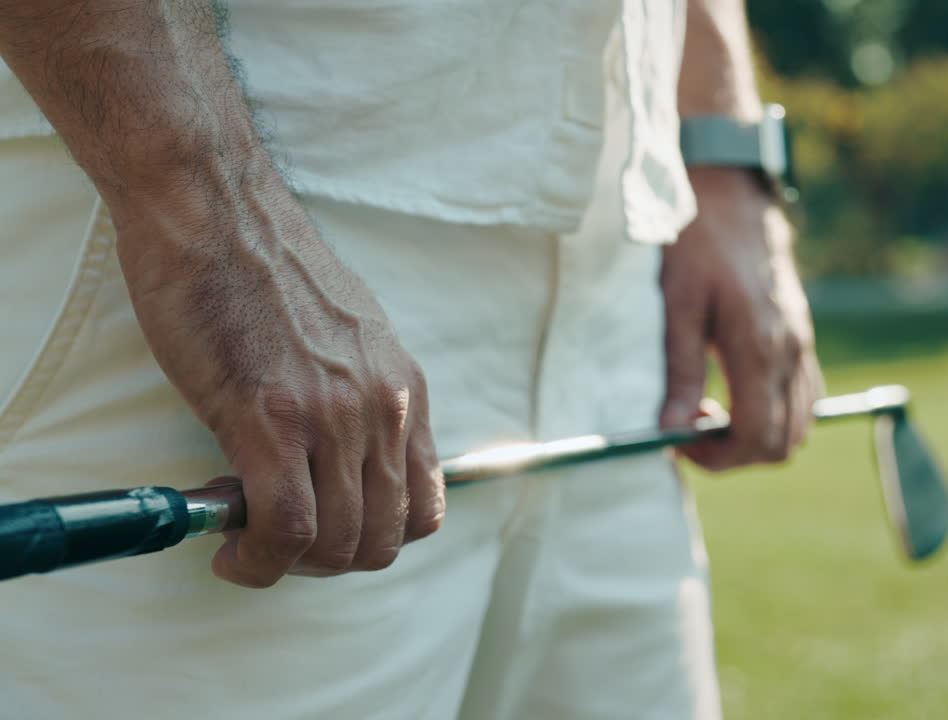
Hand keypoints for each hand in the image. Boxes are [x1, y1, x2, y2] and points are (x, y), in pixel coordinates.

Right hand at [113, 162, 444, 587]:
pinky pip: (286, 528)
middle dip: (328, 560)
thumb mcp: (348, 334)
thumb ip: (358, 395)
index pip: (425, 508)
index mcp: (404, 390)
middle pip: (383, 539)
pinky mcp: (272, 419)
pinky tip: (229, 548)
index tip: (325, 528)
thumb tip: (340, 454)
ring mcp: (333, 416)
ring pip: (337, 543)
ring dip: (288, 563)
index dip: (373, 537)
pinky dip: (257, 559)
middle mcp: (384, 408)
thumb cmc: (266, 266)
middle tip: (275, 539)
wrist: (214, 207)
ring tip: (245, 537)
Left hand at [659, 166, 823, 469]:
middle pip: (783, 443)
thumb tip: (670, 429)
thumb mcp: (676, 303)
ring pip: (799, 424)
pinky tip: (735, 391)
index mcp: (761, 346)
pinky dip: (774, 411)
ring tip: (710, 410)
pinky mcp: (803, 335)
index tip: (678, 443)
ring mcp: (803, 343)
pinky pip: (803, 396)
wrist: (731, 192)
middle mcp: (792, 351)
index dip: (716, 458)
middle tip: (690, 429)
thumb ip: (679, 370)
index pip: (757, 437)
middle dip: (735, 452)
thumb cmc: (697, 240)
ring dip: (756, 433)